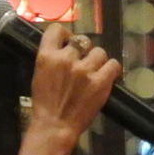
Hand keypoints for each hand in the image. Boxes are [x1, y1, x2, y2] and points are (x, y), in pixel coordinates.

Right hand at [30, 21, 123, 145]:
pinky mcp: (101, 82)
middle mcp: (67, 59)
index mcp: (47, 56)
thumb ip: (52, 58)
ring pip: (99, 52)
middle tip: (82, 62)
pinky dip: (111, 69)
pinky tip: (106, 76)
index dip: (66, 35)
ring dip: (97, 60)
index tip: (68, 43)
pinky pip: (113, 64)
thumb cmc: (45, 102)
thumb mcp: (40, 73)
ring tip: (94, 71)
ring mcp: (85, 70)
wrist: (55, 125)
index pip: (58, 29)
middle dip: (83, 50)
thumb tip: (66, 47)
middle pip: (82, 40)